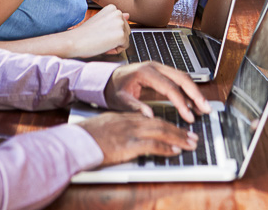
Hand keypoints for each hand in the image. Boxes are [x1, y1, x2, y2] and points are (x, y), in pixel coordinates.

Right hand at [66, 5, 130, 57]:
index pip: (121, 24)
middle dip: (114, 38)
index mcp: (112, 8)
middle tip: (100, 39)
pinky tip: (104, 47)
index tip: (99, 33)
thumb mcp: (100, 21)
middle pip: (125, 31)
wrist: (74, 41)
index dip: (110, 32)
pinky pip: (124, 47)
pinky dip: (115, 50)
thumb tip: (128, 15)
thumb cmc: (84, 34)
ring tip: (101, 42)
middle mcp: (118, 13)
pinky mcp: (121, 35)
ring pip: (125, 39)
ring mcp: (120, 24)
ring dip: (115, 44)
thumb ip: (114, 19)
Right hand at [78, 111, 198, 166]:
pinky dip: (166, 147)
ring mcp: (131, 132)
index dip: (168, 124)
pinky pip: (152, 144)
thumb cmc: (86, 137)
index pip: (153, 118)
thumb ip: (120, 126)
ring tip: (190, 143)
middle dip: (179, 130)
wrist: (75, 141)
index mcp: (126, 117)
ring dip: (178, 138)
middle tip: (192, 136)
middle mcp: (131, 122)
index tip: (178, 129)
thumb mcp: (106, 126)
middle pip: (161, 123)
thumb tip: (129, 133)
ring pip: (161, 131)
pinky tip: (175, 150)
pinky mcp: (129, 144)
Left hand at [104, 61, 211, 123]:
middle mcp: (156, 67)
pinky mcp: (162, 72)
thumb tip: (149, 116)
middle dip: (196, 94)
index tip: (188, 115)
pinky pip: (179, 79)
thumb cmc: (113, 88)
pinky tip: (194, 101)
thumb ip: (135, 107)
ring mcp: (160, 68)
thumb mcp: (119, 100)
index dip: (181, 102)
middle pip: (182, 78)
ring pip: (184, 77)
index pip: (170, 87)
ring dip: (195, 92)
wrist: (107, 79)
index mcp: (146, 72)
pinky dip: (189, 90)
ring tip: (203, 107)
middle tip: (205, 108)